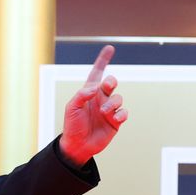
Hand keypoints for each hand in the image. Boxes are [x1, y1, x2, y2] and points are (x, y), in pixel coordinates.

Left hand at [59, 45, 125, 167]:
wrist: (78, 145)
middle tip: (107, 86)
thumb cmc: (72, 125)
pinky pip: (124, 113)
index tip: (109, 48)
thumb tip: (95, 88)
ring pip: (118, 98)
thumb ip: (81, 95)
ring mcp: (109, 110)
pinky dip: (121, 114)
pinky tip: (115, 119)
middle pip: (111, 82)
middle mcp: (100, 98)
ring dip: (113, 103)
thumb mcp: (71, 108)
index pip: (97, 73)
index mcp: (89, 92)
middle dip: (111, 82)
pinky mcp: (115, 121)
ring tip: (103, 112)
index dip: (103, 61)